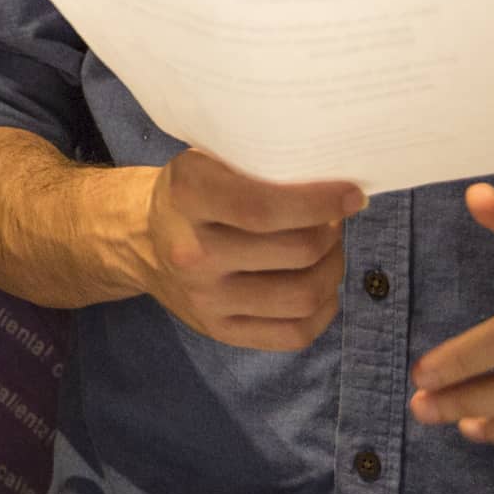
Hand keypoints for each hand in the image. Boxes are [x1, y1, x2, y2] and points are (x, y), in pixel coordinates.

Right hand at [131, 147, 361, 350]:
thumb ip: (257, 164)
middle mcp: (192, 252)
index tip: (352, 195)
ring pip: (302, 295)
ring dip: (333, 270)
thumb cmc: (192, 192)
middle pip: (296, 250)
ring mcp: (205, 299)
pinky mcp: (220, 331)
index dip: (319, 203)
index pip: (264, 207)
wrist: (141, 240)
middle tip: (334, 220)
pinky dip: (324, 310)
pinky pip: (294, 334)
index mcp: (188, 197)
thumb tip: (334, 179)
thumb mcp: (208, 160)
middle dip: (332, 233)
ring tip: (328, 251)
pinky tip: (321, 287)